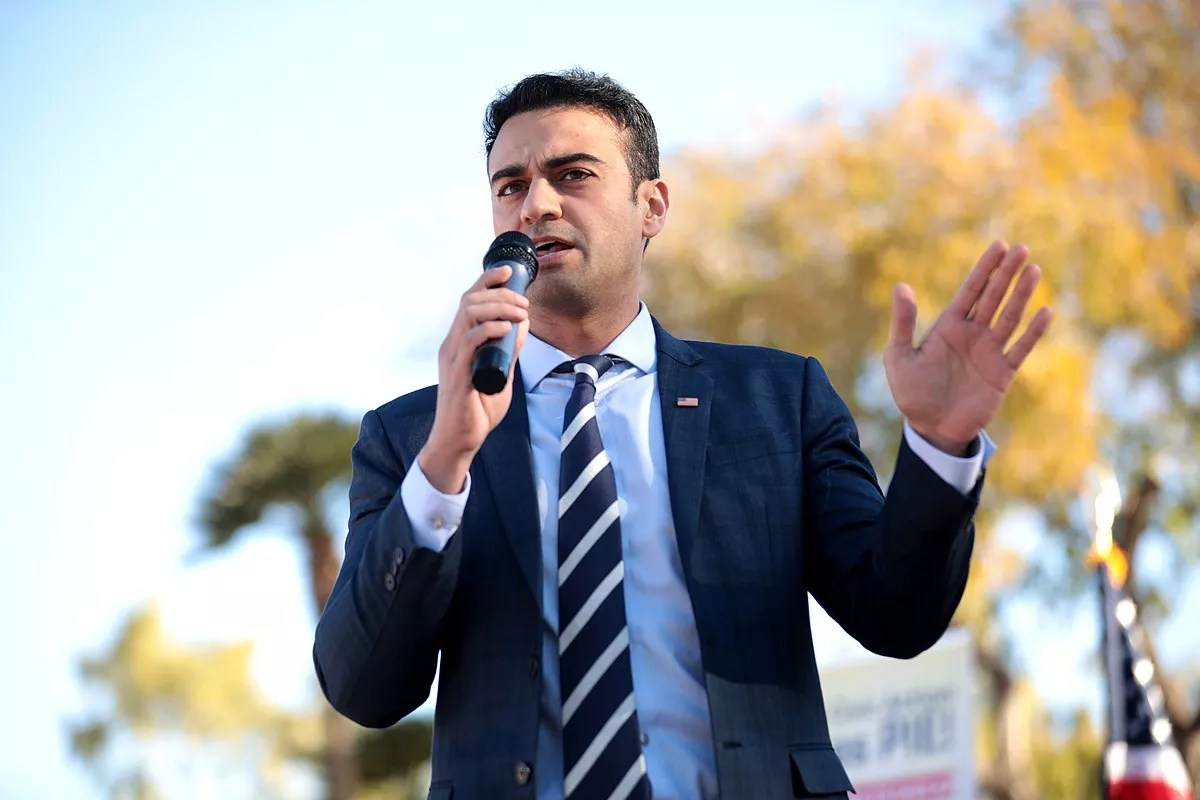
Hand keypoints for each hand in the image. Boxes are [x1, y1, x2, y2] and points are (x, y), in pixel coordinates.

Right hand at [421, 266, 529, 491]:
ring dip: (498, 307)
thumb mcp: (502, 374)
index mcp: (460, 341)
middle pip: (470, 301)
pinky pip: (470, 341)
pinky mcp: (457, 373)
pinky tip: (505, 328)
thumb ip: (510, 350)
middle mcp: (452, 344)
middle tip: (524, 302)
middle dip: (500, 293)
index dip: (487, 280)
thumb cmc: (477, 410)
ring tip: (520, 313)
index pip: (469, 300)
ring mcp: (453, 357)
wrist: (460, 441)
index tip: (508, 272)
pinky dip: (488, 329)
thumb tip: (523, 325)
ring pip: (468, 315)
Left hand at [884, 241, 1053, 453]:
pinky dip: (1033, 332)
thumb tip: (901, 286)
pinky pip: (1020, 349)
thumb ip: (903, 323)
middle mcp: (972, 334)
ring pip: (1009, 317)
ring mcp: (989, 352)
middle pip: (993, 297)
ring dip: (1022, 294)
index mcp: (948, 326)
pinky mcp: (1002, 373)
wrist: (931, 428)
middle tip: (1021, 248)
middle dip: (1006, 273)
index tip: (999, 246)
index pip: (970, 291)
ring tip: (1033, 269)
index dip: (985, 269)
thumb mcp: (899, 357)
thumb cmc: (912, 393)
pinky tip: (1045, 312)